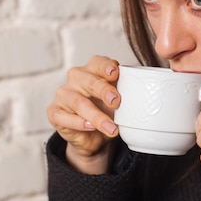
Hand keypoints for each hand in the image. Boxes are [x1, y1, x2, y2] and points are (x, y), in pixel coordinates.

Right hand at [46, 56, 120, 173]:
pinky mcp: (54, 111)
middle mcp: (76, 78)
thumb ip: (128, 93)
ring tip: (112, 128)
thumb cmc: (108, 112)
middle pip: (89, 81)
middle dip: (103, 90)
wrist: (94, 138)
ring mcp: (63, 94)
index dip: (106, 66)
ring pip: (78, 102)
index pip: (98, 62)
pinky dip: (78, 123)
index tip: (115, 73)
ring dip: (96, 116)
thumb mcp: (120, 102)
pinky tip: (90, 127)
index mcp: (93, 70)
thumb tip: (146, 94)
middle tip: (116, 102)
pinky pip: (64, 116)